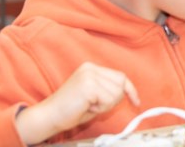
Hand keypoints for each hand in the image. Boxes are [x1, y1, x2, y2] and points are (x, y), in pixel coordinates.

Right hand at [14, 62, 138, 145]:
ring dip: (105, 105)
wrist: (49, 116)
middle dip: (113, 100)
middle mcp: (91, 68)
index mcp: (92, 68)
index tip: (136, 100)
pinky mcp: (89, 85)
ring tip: (88, 106)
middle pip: (121, 83)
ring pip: (116, 93)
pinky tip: (86, 107)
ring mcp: (89, 75)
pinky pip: (108, 100)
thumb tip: (127, 93)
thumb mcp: (93, 95)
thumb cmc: (70, 110)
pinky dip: (100, 108)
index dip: (130, 89)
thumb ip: (108, 90)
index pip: (120, 76)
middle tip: (94, 106)